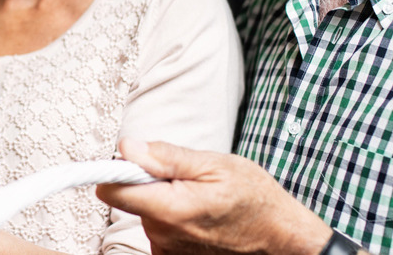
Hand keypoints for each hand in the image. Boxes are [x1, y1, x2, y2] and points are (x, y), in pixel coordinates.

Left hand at [96, 139, 333, 254]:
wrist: (279, 237)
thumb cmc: (254, 199)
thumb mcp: (215, 165)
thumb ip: (166, 157)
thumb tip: (127, 148)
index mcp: (170, 209)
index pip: (112, 189)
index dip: (117, 169)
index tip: (134, 159)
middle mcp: (162, 235)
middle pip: (130, 198)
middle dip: (150, 181)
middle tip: (186, 176)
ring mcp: (167, 249)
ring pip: (145, 212)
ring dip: (163, 199)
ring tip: (198, 196)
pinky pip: (158, 228)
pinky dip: (171, 217)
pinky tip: (197, 214)